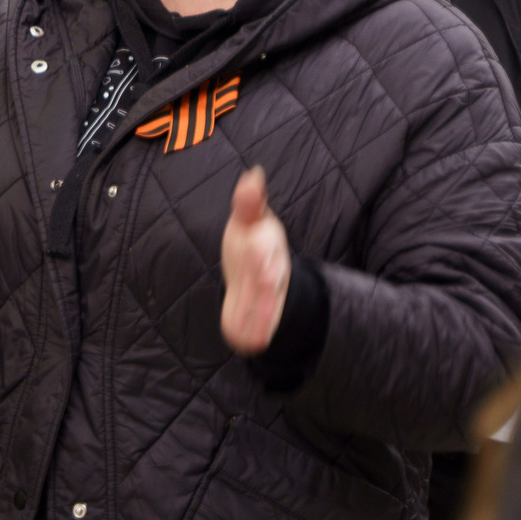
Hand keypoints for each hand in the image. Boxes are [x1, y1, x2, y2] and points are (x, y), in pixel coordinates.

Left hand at [219, 166, 290, 354]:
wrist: (258, 269)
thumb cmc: (251, 238)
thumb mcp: (248, 219)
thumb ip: (249, 200)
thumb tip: (254, 174)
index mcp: (269, 248)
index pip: (268, 253)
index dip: (266, 257)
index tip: (260, 261)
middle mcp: (273, 273)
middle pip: (270, 285)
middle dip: (265, 293)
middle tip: (261, 299)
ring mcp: (269, 295)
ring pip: (266, 309)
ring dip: (261, 322)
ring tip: (254, 339)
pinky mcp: (262, 313)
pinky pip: (257, 325)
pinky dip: (253, 334)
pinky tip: (247, 345)